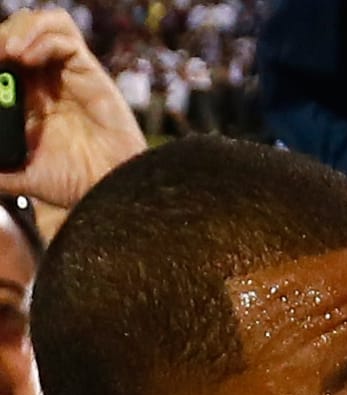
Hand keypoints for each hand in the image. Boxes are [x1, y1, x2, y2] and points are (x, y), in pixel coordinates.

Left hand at [0, 7, 144, 209]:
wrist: (110, 193)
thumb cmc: (76, 184)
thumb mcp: (20, 173)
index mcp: (30, 97)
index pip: (5, 56)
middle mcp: (50, 80)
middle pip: (20, 32)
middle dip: (0, 37)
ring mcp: (70, 75)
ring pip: (43, 24)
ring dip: (18, 29)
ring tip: (6, 51)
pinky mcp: (91, 74)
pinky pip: (64, 38)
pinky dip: (41, 38)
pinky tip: (24, 57)